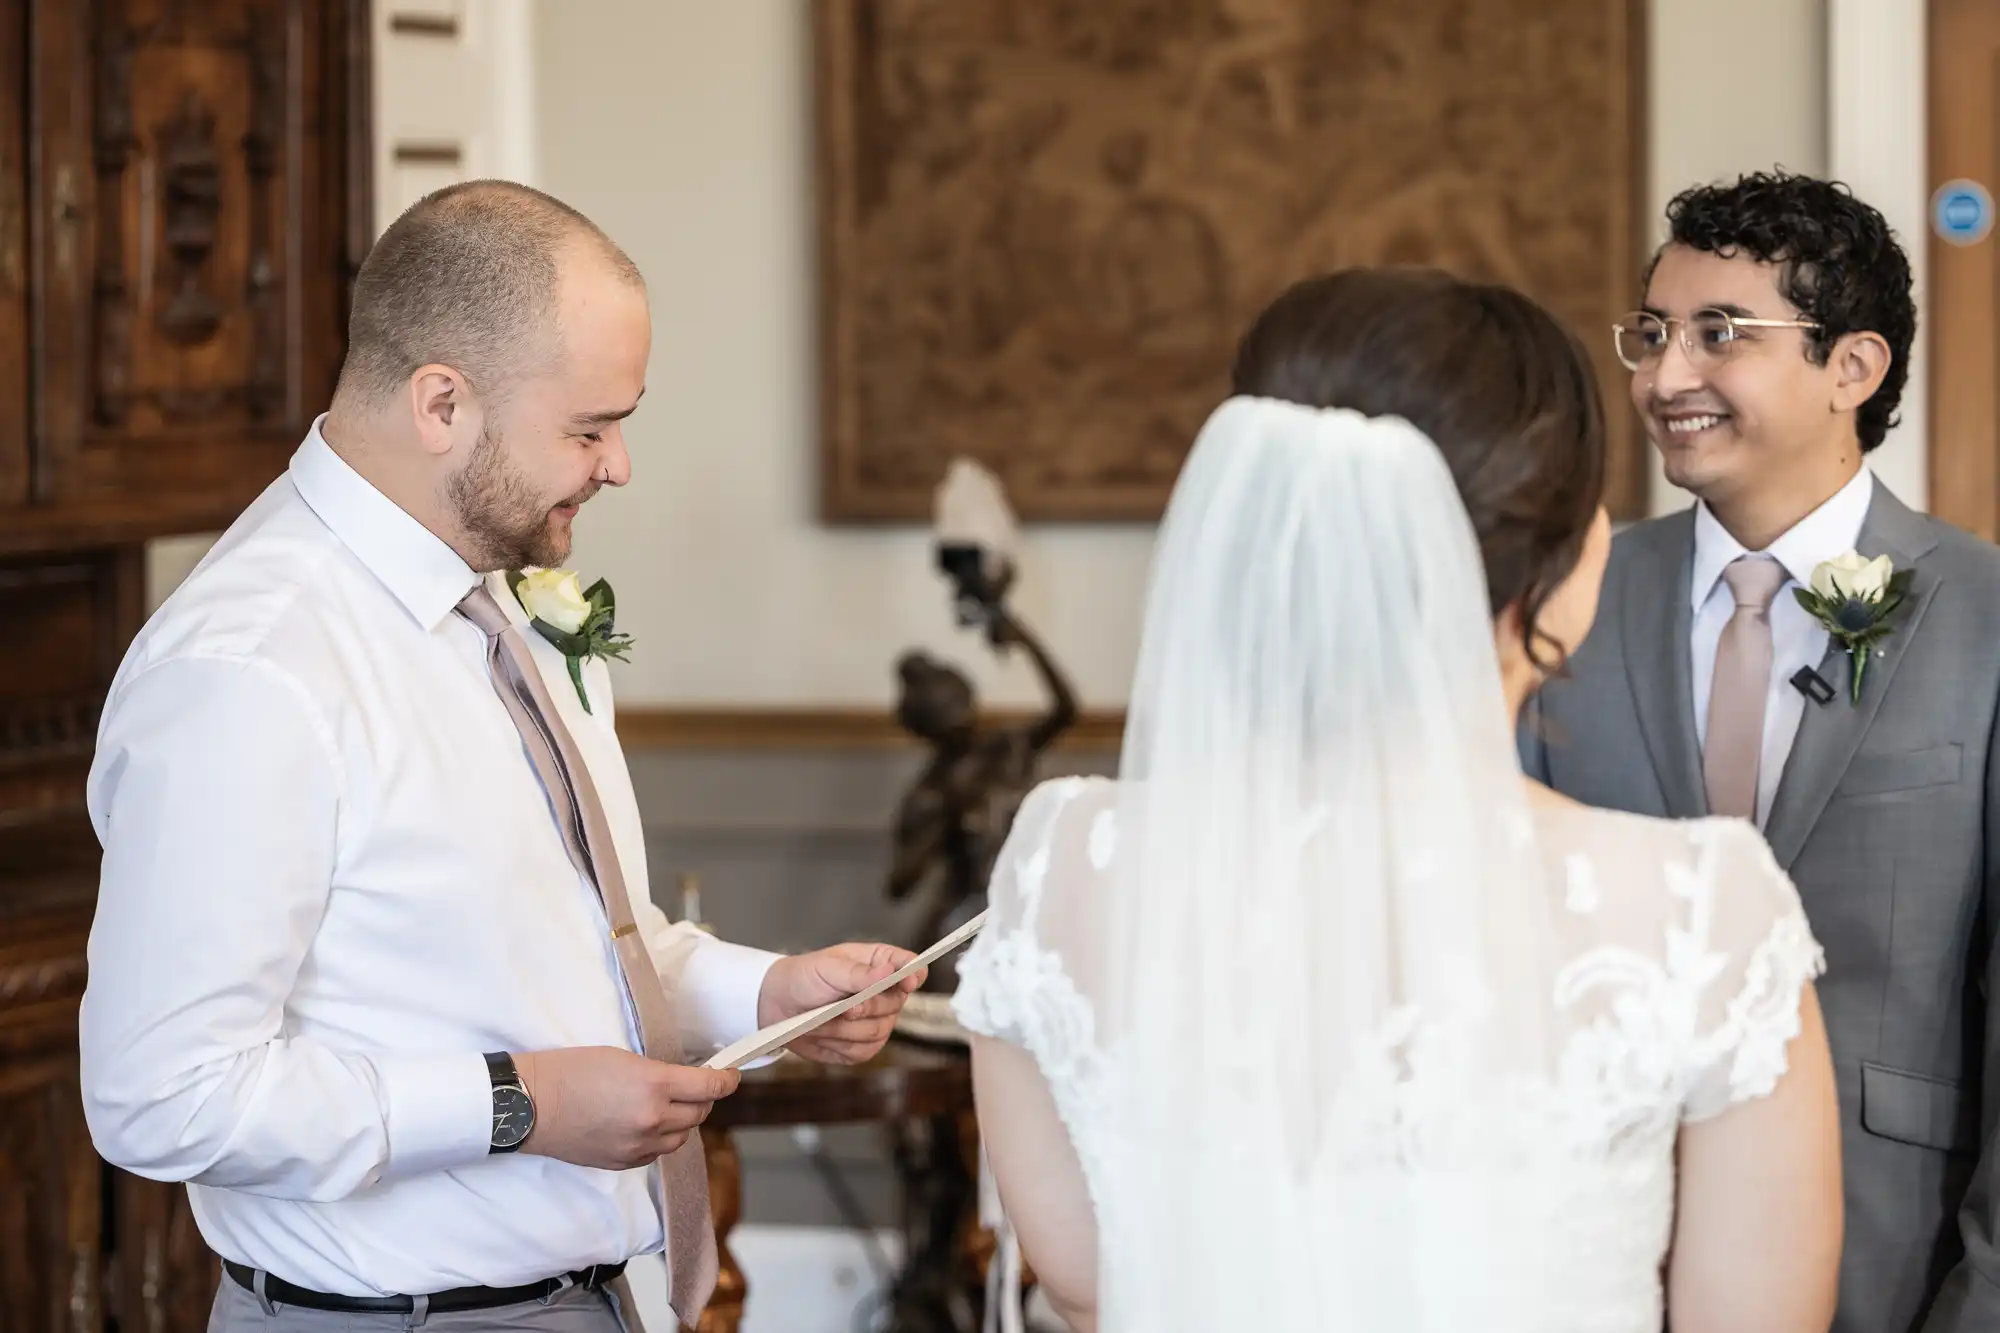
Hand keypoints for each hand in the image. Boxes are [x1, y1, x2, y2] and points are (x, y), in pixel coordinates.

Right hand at [514, 1046, 739, 1170]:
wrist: (532, 1104)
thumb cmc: (571, 1070)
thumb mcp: (623, 1058)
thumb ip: (660, 1074)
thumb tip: (684, 1082)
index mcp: (654, 1086)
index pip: (709, 1086)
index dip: (726, 1080)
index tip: (730, 1075)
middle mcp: (652, 1120)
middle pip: (699, 1113)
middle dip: (703, 1099)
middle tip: (696, 1086)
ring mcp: (639, 1146)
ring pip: (681, 1137)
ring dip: (683, 1121)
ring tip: (669, 1106)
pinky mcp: (624, 1162)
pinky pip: (657, 1152)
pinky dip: (660, 1139)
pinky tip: (646, 1124)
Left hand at [758, 943, 924, 1064]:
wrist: (779, 1006)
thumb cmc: (804, 977)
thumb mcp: (828, 968)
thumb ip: (859, 973)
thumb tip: (889, 972)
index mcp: (881, 964)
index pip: (912, 968)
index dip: (913, 976)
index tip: (906, 982)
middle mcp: (885, 994)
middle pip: (895, 1005)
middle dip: (865, 1008)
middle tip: (842, 1006)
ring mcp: (877, 1022)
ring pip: (876, 1032)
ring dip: (844, 1029)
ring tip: (820, 1019)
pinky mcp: (863, 1047)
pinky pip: (862, 1052)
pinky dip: (838, 1045)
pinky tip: (822, 1034)